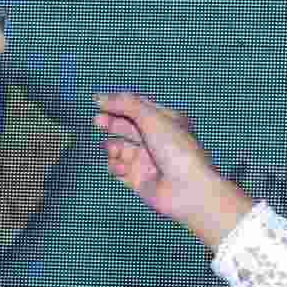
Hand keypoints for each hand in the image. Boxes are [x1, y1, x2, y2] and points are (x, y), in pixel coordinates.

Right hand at [94, 91, 252, 248]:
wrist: (188, 189)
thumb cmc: (177, 150)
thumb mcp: (152, 118)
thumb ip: (126, 104)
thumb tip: (100, 97)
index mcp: (166, 121)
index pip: (138, 108)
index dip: (118, 104)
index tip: (98, 102)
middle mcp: (157, 140)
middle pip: (127, 127)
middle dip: (111, 124)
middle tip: (98, 122)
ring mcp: (148, 161)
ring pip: (120, 149)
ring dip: (112, 147)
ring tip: (113, 150)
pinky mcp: (139, 180)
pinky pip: (119, 170)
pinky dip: (115, 166)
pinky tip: (120, 167)